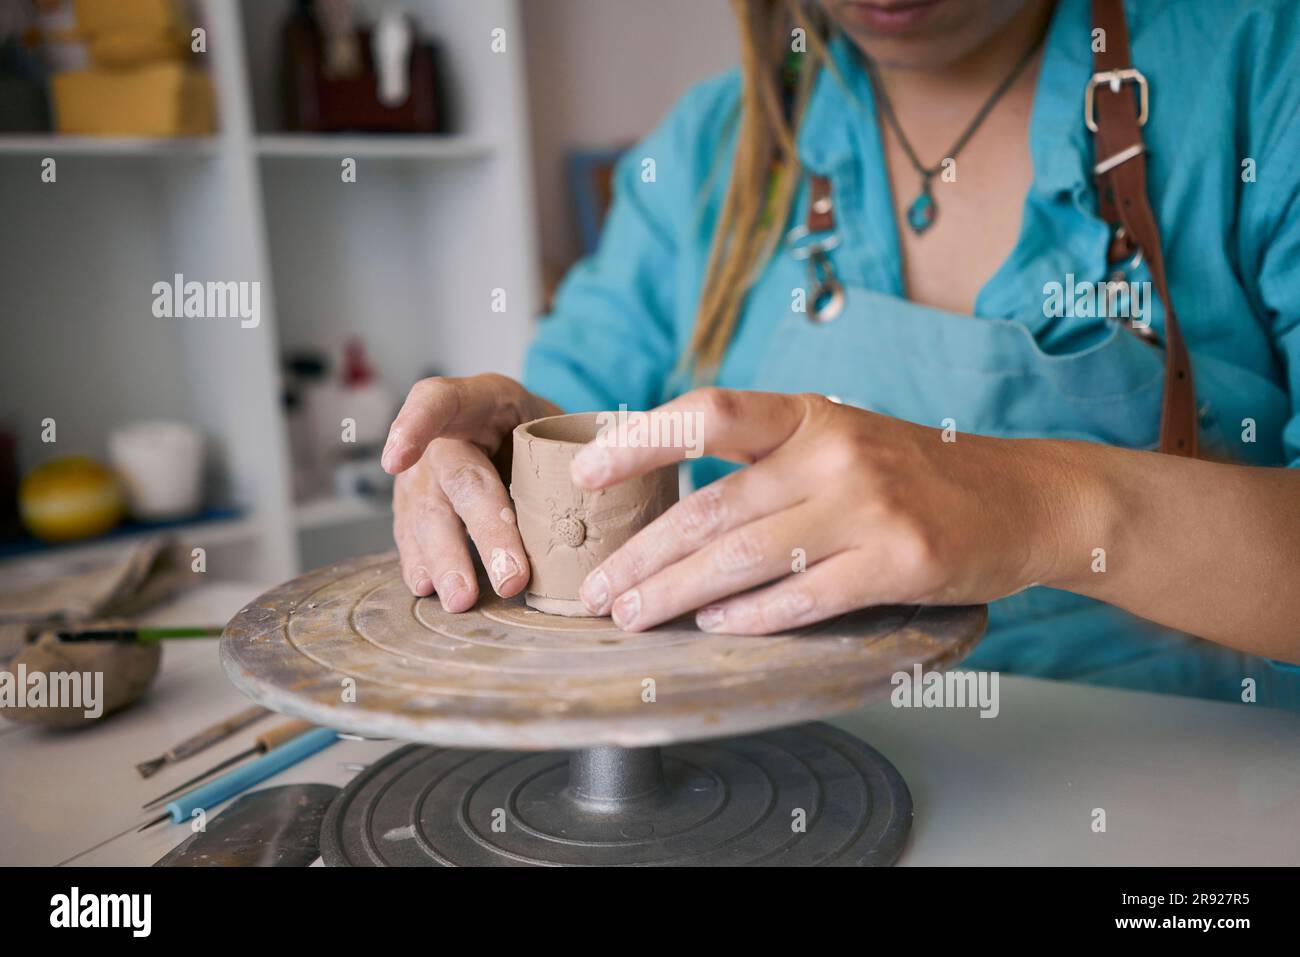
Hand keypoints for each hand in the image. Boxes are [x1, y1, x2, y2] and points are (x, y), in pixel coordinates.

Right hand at [384, 374, 561, 610]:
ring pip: (426, 517)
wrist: (517, 441)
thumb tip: (630, 482)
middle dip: (482, 529)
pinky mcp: (415, 513)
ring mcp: (423, 477)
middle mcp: (444, 439)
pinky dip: (424, 565)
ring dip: (445, 561)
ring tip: (463, 599)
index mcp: (481, 401)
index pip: (440, 400)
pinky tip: (429, 588)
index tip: (397, 458)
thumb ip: (583, 447)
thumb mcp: (562, 424)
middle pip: (455, 479)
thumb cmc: (542, 435)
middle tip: (507, 577)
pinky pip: (413, 539)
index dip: (416, 424)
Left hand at [570, 389, 1087, 633]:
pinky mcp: (901, 560)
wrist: (1025, 496)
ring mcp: (871, 505)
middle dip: (643, 554)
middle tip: (596, 589)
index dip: (640, 440)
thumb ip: (766, 457)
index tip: (584, 474)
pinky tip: (715, 626)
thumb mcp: (840, 438)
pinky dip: (754, 616)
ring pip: (747, 557)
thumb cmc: (914, 473)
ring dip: (678, 594)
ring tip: (633, 616)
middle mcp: (835, 452)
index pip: (710, 413)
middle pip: (712, 507)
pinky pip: (806, 596)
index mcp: (811, 414)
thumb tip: (669, 496)